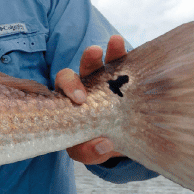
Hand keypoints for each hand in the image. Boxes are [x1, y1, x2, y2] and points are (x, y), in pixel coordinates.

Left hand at [56, 35, 125, 164]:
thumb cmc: (95, 144)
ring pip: (102, 63)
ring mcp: (103, 82)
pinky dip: (126, 55)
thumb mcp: (89, 152)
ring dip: (109, 52)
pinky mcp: (124, 80)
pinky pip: (124, 65)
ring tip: (115, 42)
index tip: (80, 97)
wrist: (117, 143)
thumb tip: (103, 143)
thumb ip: (89, 152)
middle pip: (79, 71)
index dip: (69, 88)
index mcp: (67, 102)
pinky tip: (131, 47)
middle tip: (94, 58)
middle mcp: (82, 88)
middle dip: (87, 62)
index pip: (62, 88)